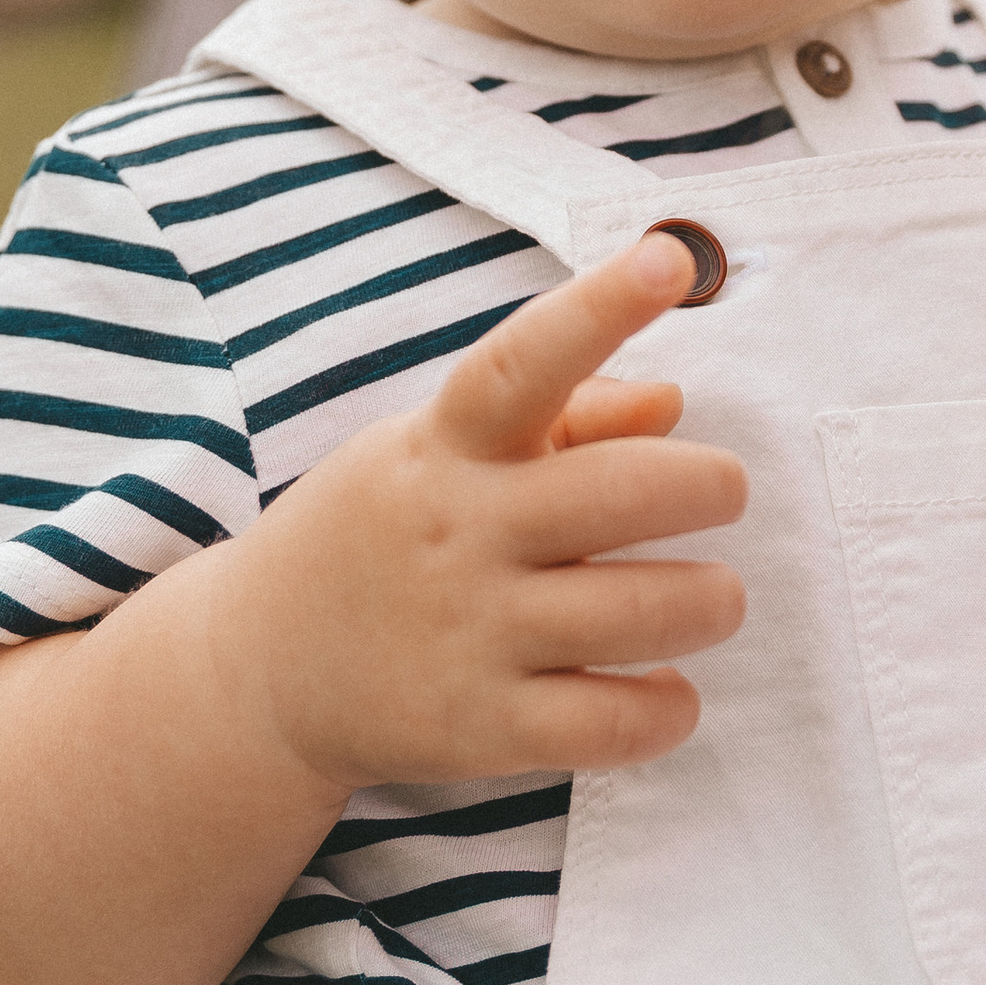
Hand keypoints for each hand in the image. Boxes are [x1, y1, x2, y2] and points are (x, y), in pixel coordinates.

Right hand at [249, 230, 747, 787]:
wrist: (258, 667)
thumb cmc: (383, 534)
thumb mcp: (442, 452)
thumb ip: (563, 419)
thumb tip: (672, 400)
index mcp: (447, 445)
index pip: (520, 363)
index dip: (601, 308)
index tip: (671, 258)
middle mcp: (458, 531)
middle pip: (620, 494)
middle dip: (710, 486)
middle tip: (727, 492)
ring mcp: (467, 633)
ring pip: (638, 612)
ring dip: (708, 601)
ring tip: (711, 597)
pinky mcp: (478, 727)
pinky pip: (609, 722)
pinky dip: (666, 710)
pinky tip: (667, 691)